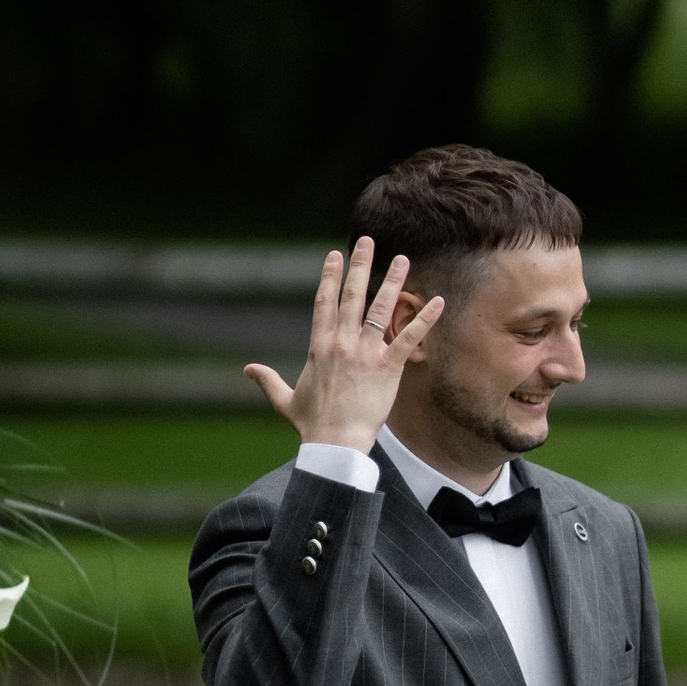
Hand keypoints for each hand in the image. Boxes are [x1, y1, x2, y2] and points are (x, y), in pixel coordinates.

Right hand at [244, 237, 445, 454]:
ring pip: (381, 309)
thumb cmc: (311, 424)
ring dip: (392, 281)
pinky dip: (424, 318)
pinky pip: (409, 338)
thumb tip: (248, 370)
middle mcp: (342, 343)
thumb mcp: (285, 400)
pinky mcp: (388, 368)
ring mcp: (366, 353)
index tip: (335, 255)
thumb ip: (268, 380)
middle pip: (353, 296)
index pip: (325, 302)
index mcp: (319, 346)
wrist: (334, 443)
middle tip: (368, 242)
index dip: (331, 276)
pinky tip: (438, 301)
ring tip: (403, 259)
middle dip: (361, 266)